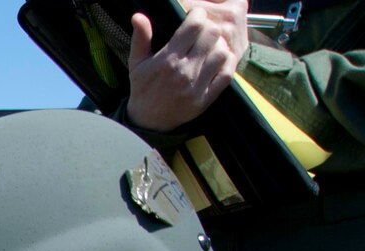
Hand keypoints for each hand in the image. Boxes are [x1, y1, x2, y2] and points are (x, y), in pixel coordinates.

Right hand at [126, 1, 248, 132]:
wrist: (147, 122)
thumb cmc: (143, 88)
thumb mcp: (136, 63)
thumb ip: (140, 38)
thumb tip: (138, 16)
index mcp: (167, 60)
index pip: (194, 26)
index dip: (198, 15)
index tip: (195, 16)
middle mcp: (184, 71)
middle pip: (212, 35)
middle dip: (209, 27)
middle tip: (204, 31)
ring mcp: (196, 86)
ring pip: (222, 53)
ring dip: (219, 46)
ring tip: (211, 47)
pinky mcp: (205, 98)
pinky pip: (227, 74)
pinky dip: (227, 64)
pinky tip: (219, 61)